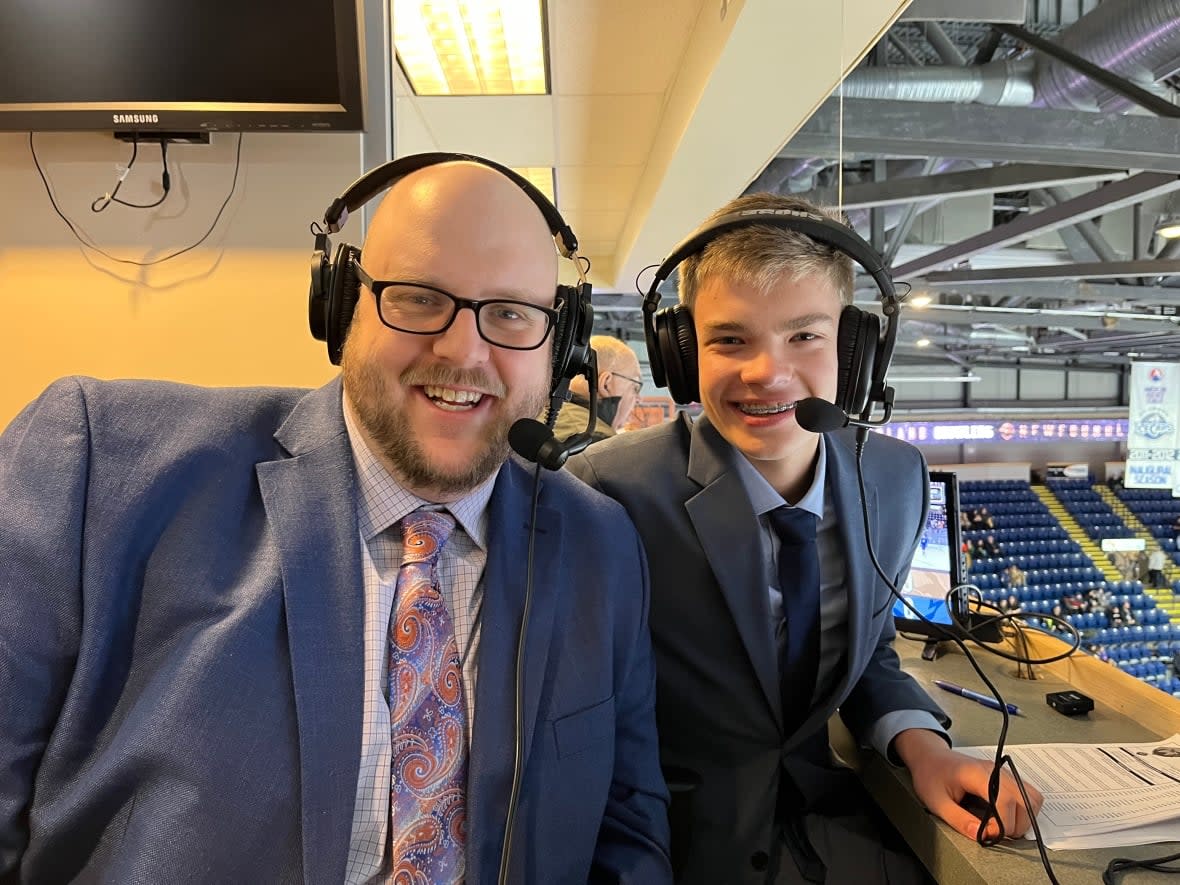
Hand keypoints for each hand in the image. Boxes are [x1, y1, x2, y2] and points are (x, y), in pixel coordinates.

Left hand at [892, 728, 1043, 841]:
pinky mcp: (1005, 778)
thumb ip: (959, 820)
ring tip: (1003, 828)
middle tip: (996, 835)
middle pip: (1024, 800)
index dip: (1002, 823)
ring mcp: (1002, 772)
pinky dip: (1024, 811)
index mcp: (976, 773)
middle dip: (1015, 825)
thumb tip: (982, 836)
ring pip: (1032, 797)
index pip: (1004, 799)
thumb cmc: (930, 775)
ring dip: (1024, 818)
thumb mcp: (936, 801)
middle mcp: (995, 770)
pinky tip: (1007, 818)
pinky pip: (1028, 794)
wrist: (930, 757)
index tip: (990, 835)